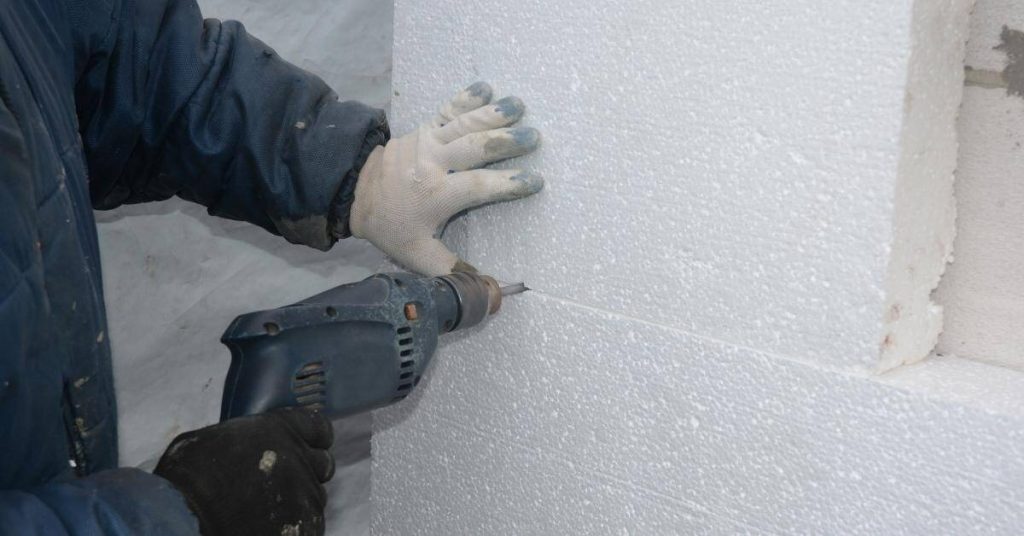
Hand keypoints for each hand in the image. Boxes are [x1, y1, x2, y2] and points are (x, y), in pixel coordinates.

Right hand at [154, 408, 334, 535]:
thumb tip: (242, 445)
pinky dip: (295, 528)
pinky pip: (310, 525)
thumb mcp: (210, 440)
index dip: (315, 438)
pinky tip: (267, 528)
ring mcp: (304, 495)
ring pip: (315, 498)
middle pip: (322, 465)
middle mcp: (299, 458)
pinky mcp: (305, 526)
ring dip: (298, 503)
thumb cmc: (188, 479)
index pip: (318, 427)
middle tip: (285, 484)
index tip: (312, 444)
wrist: (186, 519)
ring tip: (267, 512)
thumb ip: (242, 439)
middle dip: (309, 472)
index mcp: (279, 429)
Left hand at [350, 82, 542, 274]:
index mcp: (434, 195)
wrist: (355, 192)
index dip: (507, 184)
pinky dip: (466, 98)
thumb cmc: (392, 226)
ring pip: (464, 124)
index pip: (477, 187)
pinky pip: (447, 110)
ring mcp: (427, 141)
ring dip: (493, 114)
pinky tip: (486, 88)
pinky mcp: (423, 128)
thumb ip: (451, 270)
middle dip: (506, 142)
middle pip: (474, 148)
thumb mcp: (417, 255)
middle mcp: (432, 164)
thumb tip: (489, 290)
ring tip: (520, 106)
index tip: (534, 182)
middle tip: (535, 137)